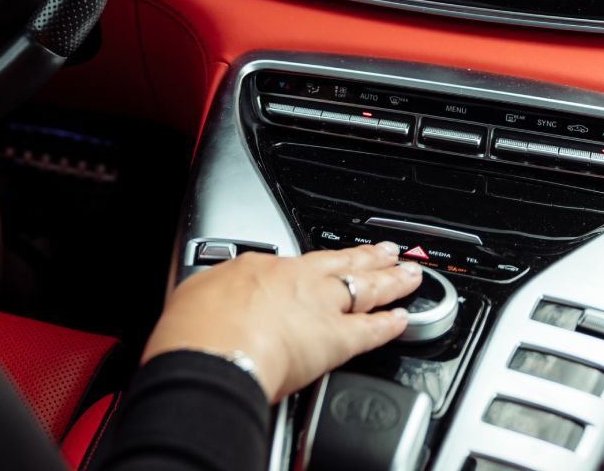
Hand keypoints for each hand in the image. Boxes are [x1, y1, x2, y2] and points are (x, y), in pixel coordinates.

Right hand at [141, 243, 420, 402]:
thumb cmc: (195, 329)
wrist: (213, 352)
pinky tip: (404, 320)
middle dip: (366, 256)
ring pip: (364, 286)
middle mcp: (295, 279)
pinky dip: (391, 325)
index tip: (321, 263)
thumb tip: (209, 299)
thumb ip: (214, 293)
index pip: (294, 261)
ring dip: (390, 281)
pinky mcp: (336, 339)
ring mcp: (320, 306)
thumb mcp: (194, 294)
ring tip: (408, 275)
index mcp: (259, 267)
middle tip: (387, 250)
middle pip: (340, 262)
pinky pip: (372, 330)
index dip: (314, 264)